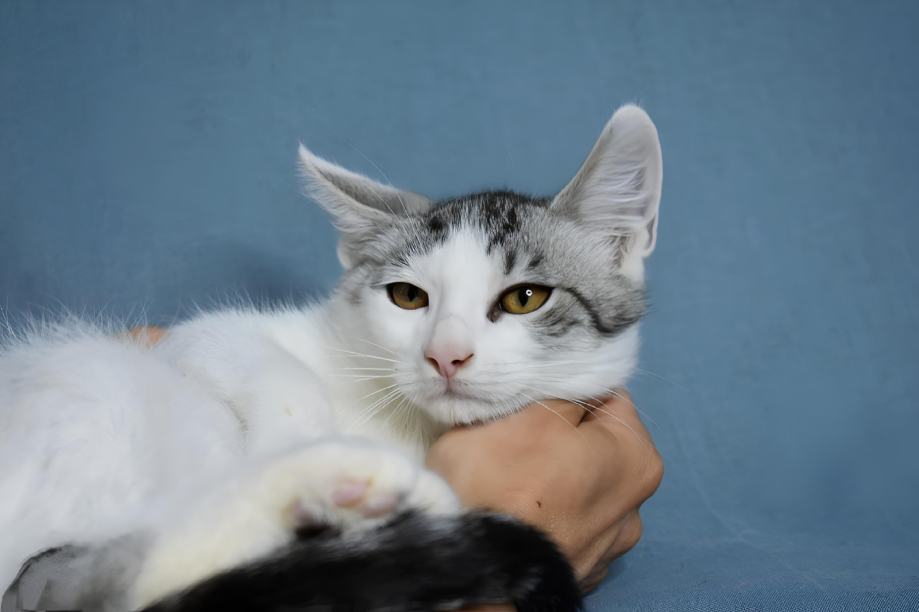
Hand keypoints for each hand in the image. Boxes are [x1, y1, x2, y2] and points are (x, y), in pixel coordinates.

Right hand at [426, 393, 662, 591]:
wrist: (468, 570)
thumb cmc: (501, 482)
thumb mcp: (530, 409)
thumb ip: (565, 388)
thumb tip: (574, 384)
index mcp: (637, 459)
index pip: (606, 397)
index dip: (563, 389)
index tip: (529, 397)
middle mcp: (634, 507)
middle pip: (589, 444)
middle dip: (553, 435)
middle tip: (509, 434)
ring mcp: (606, 547)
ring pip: (571, 485)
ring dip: (543, 476)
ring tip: (502, 477)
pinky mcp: (575, 572)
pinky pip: (557, 524)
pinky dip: (538, 514)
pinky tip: (509, 512)